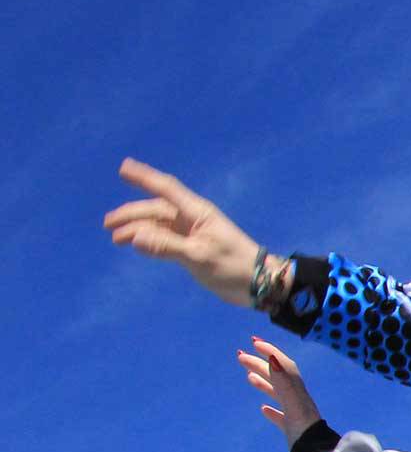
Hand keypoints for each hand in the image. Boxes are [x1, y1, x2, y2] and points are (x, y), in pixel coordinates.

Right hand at [104, 159, 264, 305]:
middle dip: (131, 215)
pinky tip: (136, 244)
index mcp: (198, 213)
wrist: (261, 284)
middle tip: (108, 224)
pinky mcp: (194, 248)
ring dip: (137, 229)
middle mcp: (193, 219)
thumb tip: (133, 238)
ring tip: (115, 238)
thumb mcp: (199, 257)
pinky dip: (149, 240)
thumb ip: (166, 247)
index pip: (166, 189)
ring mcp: (193, 234)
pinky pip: (165, 239)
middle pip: (155, 210)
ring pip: (158, 226)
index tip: (123, 167)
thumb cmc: (235, 266)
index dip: (144, 177)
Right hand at [237, 338, 320, 443]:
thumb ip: (283, 382)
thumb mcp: (293, 404)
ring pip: (278, 394)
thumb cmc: (305, 430)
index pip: (284, 366)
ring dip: (263, 382)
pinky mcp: (293, 430)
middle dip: (259, 364)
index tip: (254, 342)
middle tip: (240, 356)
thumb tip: (272, 359)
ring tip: (248, 376)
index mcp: (297, 391)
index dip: (271, 351)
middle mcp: (297, 400)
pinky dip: (272, 410)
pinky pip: (281, 416)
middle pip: (277, 377)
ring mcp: (295, 414)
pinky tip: (264, 409)